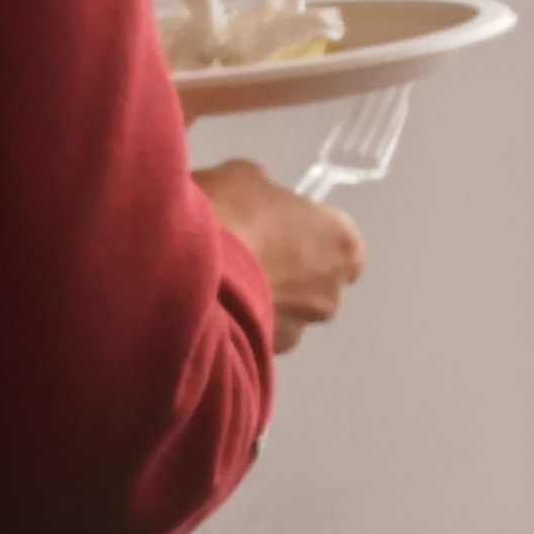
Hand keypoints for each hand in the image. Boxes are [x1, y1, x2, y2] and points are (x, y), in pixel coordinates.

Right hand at [195, 157, 367, 350]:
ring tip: (221, 283)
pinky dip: (237, 324)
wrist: (188, 270)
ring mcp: (299, 331)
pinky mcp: (264, 356)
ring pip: (283, 313)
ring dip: (260, 301)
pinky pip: (253, 334)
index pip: (337, 240)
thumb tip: (259, 200)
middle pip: (313, 282)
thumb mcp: (246, 177)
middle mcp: (332, 294)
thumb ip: (266, 194)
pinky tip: (208, 306)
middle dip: (286, 272)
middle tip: (245, 253)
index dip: (305, 232)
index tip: (274, 225)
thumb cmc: (231, 212)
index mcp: (344, 245)